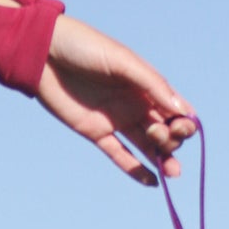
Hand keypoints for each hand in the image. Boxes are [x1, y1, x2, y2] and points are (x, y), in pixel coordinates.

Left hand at [0, 0, 195, 184]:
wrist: (43, 53)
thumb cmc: (84, 46)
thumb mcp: (122, 60)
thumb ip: (151, 83)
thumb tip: (182, 110)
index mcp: (144, 83)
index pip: (174, 108)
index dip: (185, 121)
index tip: (184, 127)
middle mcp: (134, 102)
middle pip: (164, 129)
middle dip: (171, 138)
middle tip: (158, 134)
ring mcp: (116, 119)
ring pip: (147, 145)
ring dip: (162, 159)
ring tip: (171, 172)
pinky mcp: (96, 133)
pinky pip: (120, 156)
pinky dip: (136, 169)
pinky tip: (153, 182)